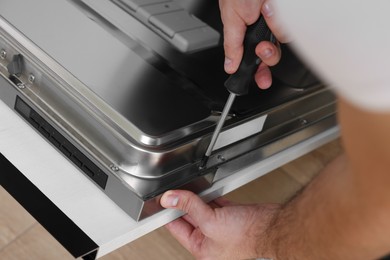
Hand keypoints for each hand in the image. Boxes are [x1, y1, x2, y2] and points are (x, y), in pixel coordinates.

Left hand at [160, 190, 279, 259]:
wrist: (272, 227)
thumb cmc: (248, 236)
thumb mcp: (211, 221)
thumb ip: (190, 207)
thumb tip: (171, 199)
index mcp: (202, 249)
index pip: (177, 228)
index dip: (169, 213)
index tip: (163, 201)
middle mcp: (211, 240)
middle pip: (189, 218)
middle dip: (183, 204)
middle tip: (175, 191)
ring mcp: (221, 227)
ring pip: (202, 209)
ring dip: (196, 199)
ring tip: (189, 189)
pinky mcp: (232, 216)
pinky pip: (215, 205)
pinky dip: (210, 197)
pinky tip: (207, 190)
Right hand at [219, 0, 289, 88]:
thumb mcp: (232, 17)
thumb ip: (232, 45)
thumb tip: (229, 66)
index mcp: (246, 33)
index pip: (252, 59)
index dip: (257, 72)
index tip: (260, 82)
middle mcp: (263, 29)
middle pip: (270, 56)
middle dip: (268, 56)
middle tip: (264, 49)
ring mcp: (277, 21)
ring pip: (283, 41)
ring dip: (275, 30)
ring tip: (266, 12)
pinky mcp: (290, 16)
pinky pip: (292, 28)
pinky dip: (283, 20)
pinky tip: (274, 9)